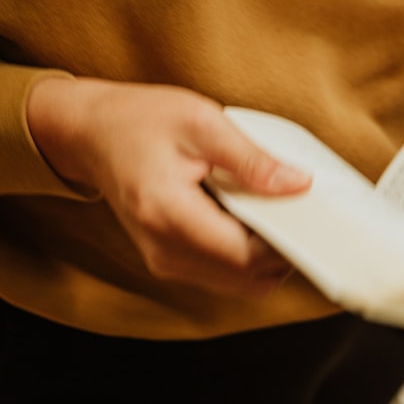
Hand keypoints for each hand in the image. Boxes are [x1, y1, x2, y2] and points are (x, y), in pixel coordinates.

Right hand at [27, 77, 311, 295]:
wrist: (91, 133)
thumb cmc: (141, 120)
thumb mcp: (202, 122)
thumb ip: (252, 159)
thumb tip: (299, 184)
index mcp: (168, 214)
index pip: (243, 256)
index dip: (286, 246)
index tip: (313, 220)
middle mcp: (163, 249)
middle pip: (246, 278)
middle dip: (283, 254)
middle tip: (304, 217)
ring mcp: (164, 261)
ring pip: (238, 283)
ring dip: (267, 259)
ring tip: (280, 216)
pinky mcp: (169, 260)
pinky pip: (223, 274)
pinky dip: (247, 256)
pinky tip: (255, 222)